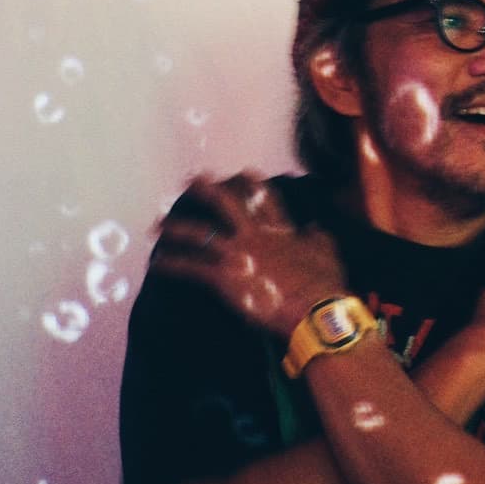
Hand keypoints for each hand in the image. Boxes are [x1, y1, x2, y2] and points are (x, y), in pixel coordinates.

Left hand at [149, 173, 346, 338]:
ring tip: (157, 227)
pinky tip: (156, 262)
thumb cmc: (325, 285)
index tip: (241, 172)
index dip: (251, 183)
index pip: (262, 198)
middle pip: (223, 204)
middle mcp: (254, 236)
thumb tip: (315, 227)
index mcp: (279, 230)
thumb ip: (318, 236)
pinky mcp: (224, 278)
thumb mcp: (328, 253)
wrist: (316, 311)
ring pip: (198, 234)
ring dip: (175, 229)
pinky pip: (190, 267)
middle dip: (204, 190)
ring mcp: (237, 255)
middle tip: (188, 181)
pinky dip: (171, 264)